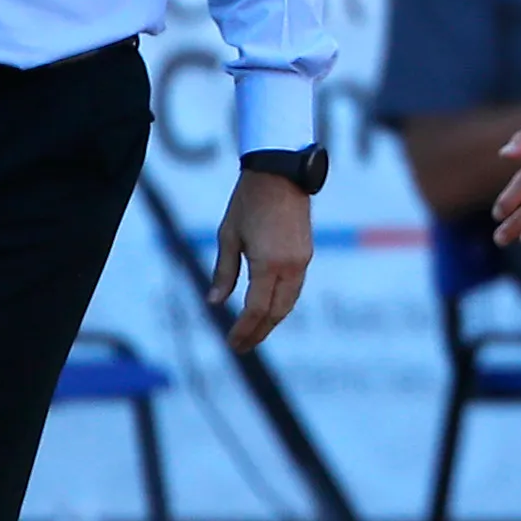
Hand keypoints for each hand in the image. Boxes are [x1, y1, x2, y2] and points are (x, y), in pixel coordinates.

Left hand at [208, 170, 314, 352]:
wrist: (280, 173)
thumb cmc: (248, 201)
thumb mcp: (228, 235)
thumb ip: (224, 271)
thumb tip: (215, 301)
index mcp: (269, 264)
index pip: (256, 309)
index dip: (244, 330)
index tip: (232, 343)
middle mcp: (290, 267)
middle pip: (276, 312)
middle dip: (258, 332)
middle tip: (241, 346)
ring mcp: (302, 261)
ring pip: (288, 303)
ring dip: (271, 320)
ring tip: (254, 332)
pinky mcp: (305, 254)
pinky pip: (294, 289)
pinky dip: (281, 304)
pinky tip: (269, 308)